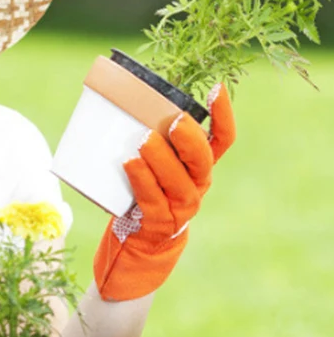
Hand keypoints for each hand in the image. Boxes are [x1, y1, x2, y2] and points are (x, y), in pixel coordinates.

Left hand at [93, 83, 235, 300]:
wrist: (138, 247)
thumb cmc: (142, 196)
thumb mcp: (151, 166)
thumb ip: (145, 140)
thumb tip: (113, 99)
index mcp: (198, 167)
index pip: (222, 139)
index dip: (223, 115)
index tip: (216, 88)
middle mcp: (196, 185)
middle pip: (203, 160)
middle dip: (190, 139)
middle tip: (173, 121)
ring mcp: (180, 207)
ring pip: (179, 182)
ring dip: (162, 159)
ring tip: (144, 141)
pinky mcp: (159, 223)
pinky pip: (153, 200)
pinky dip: (142, 181)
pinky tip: (130, 164)